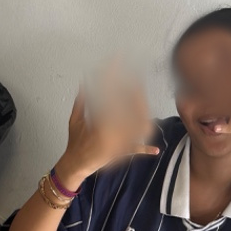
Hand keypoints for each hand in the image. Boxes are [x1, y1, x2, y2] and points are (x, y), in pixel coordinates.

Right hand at [54, 65, 160, 187]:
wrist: (74, 164)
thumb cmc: (75, 142)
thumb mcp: (75, 119)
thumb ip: (81, 101)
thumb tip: (84, 84)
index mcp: (99, 123)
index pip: (109, 97)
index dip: (113, 80)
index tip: (116, 66)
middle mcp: (111, 132)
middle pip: (129, 110)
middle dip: (136, 94)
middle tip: (137, 81)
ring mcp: (117, 143)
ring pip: (138, 128)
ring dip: (143, 115)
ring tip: (144, 103)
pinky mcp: (120, 154)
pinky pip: (135, 150)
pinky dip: (145, 150)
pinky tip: (156, 149)